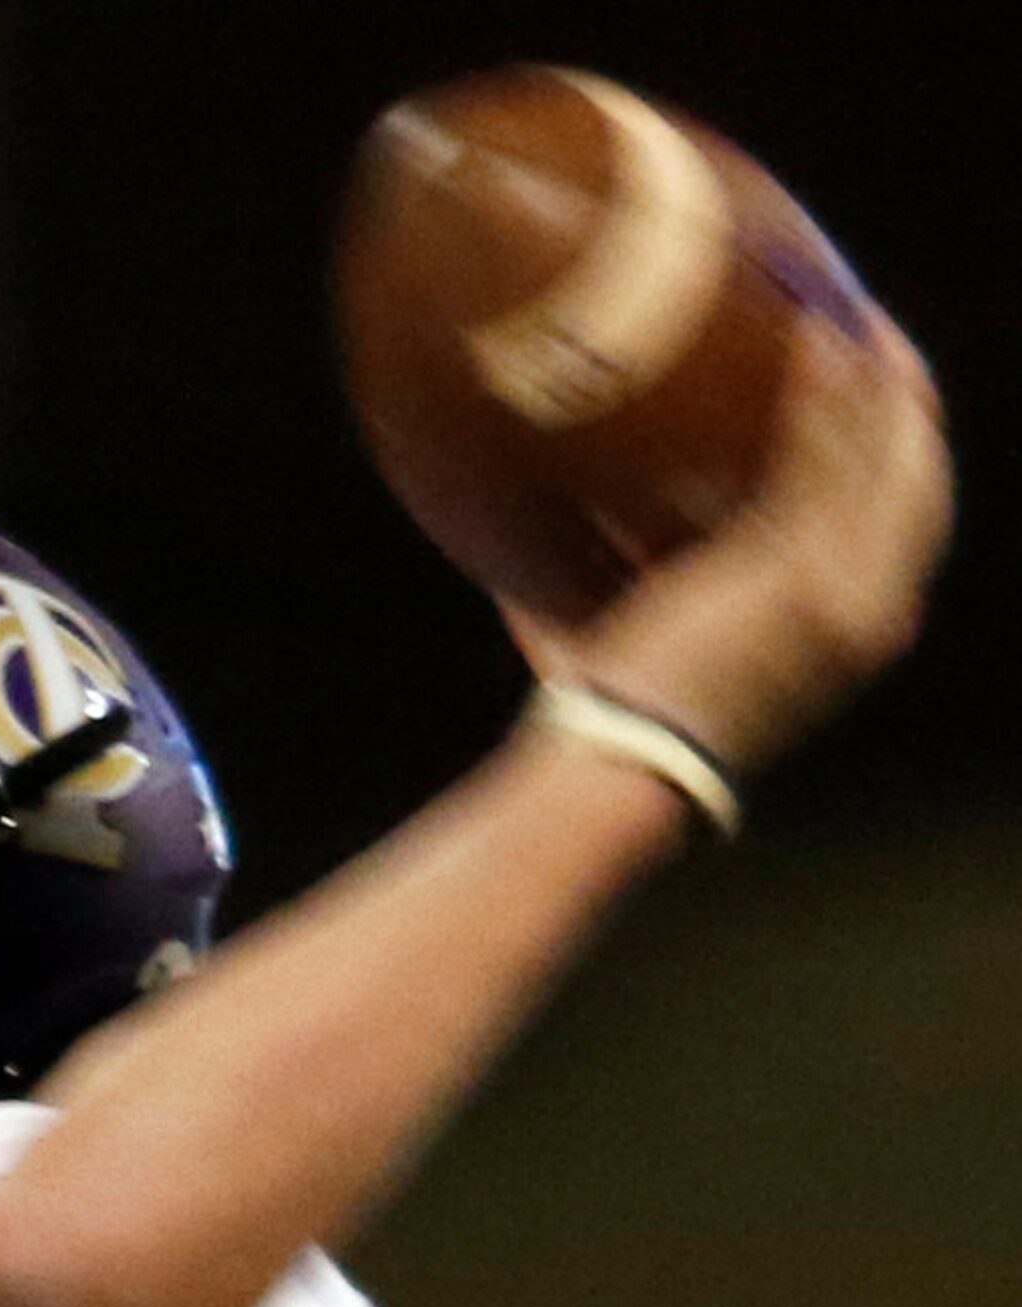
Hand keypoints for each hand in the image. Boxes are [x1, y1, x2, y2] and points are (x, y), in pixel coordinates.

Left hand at [499, 309, 953, 772]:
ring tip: (857, 318)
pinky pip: (827, 458)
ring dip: (878, 381)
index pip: (902, 528)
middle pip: (919, 484)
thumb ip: (680, 583)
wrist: (621, 767)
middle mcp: (870, 612)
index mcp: (852, 631)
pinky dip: (827, 393)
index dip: (899, 459)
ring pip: (889, 459)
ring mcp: (841, 591)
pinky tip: (817, 336)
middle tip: (886, 342)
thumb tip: (609, 518)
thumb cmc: (626, 721)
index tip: (879, 404)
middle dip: (910, 407)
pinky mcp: (795, 571)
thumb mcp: (678, 642)